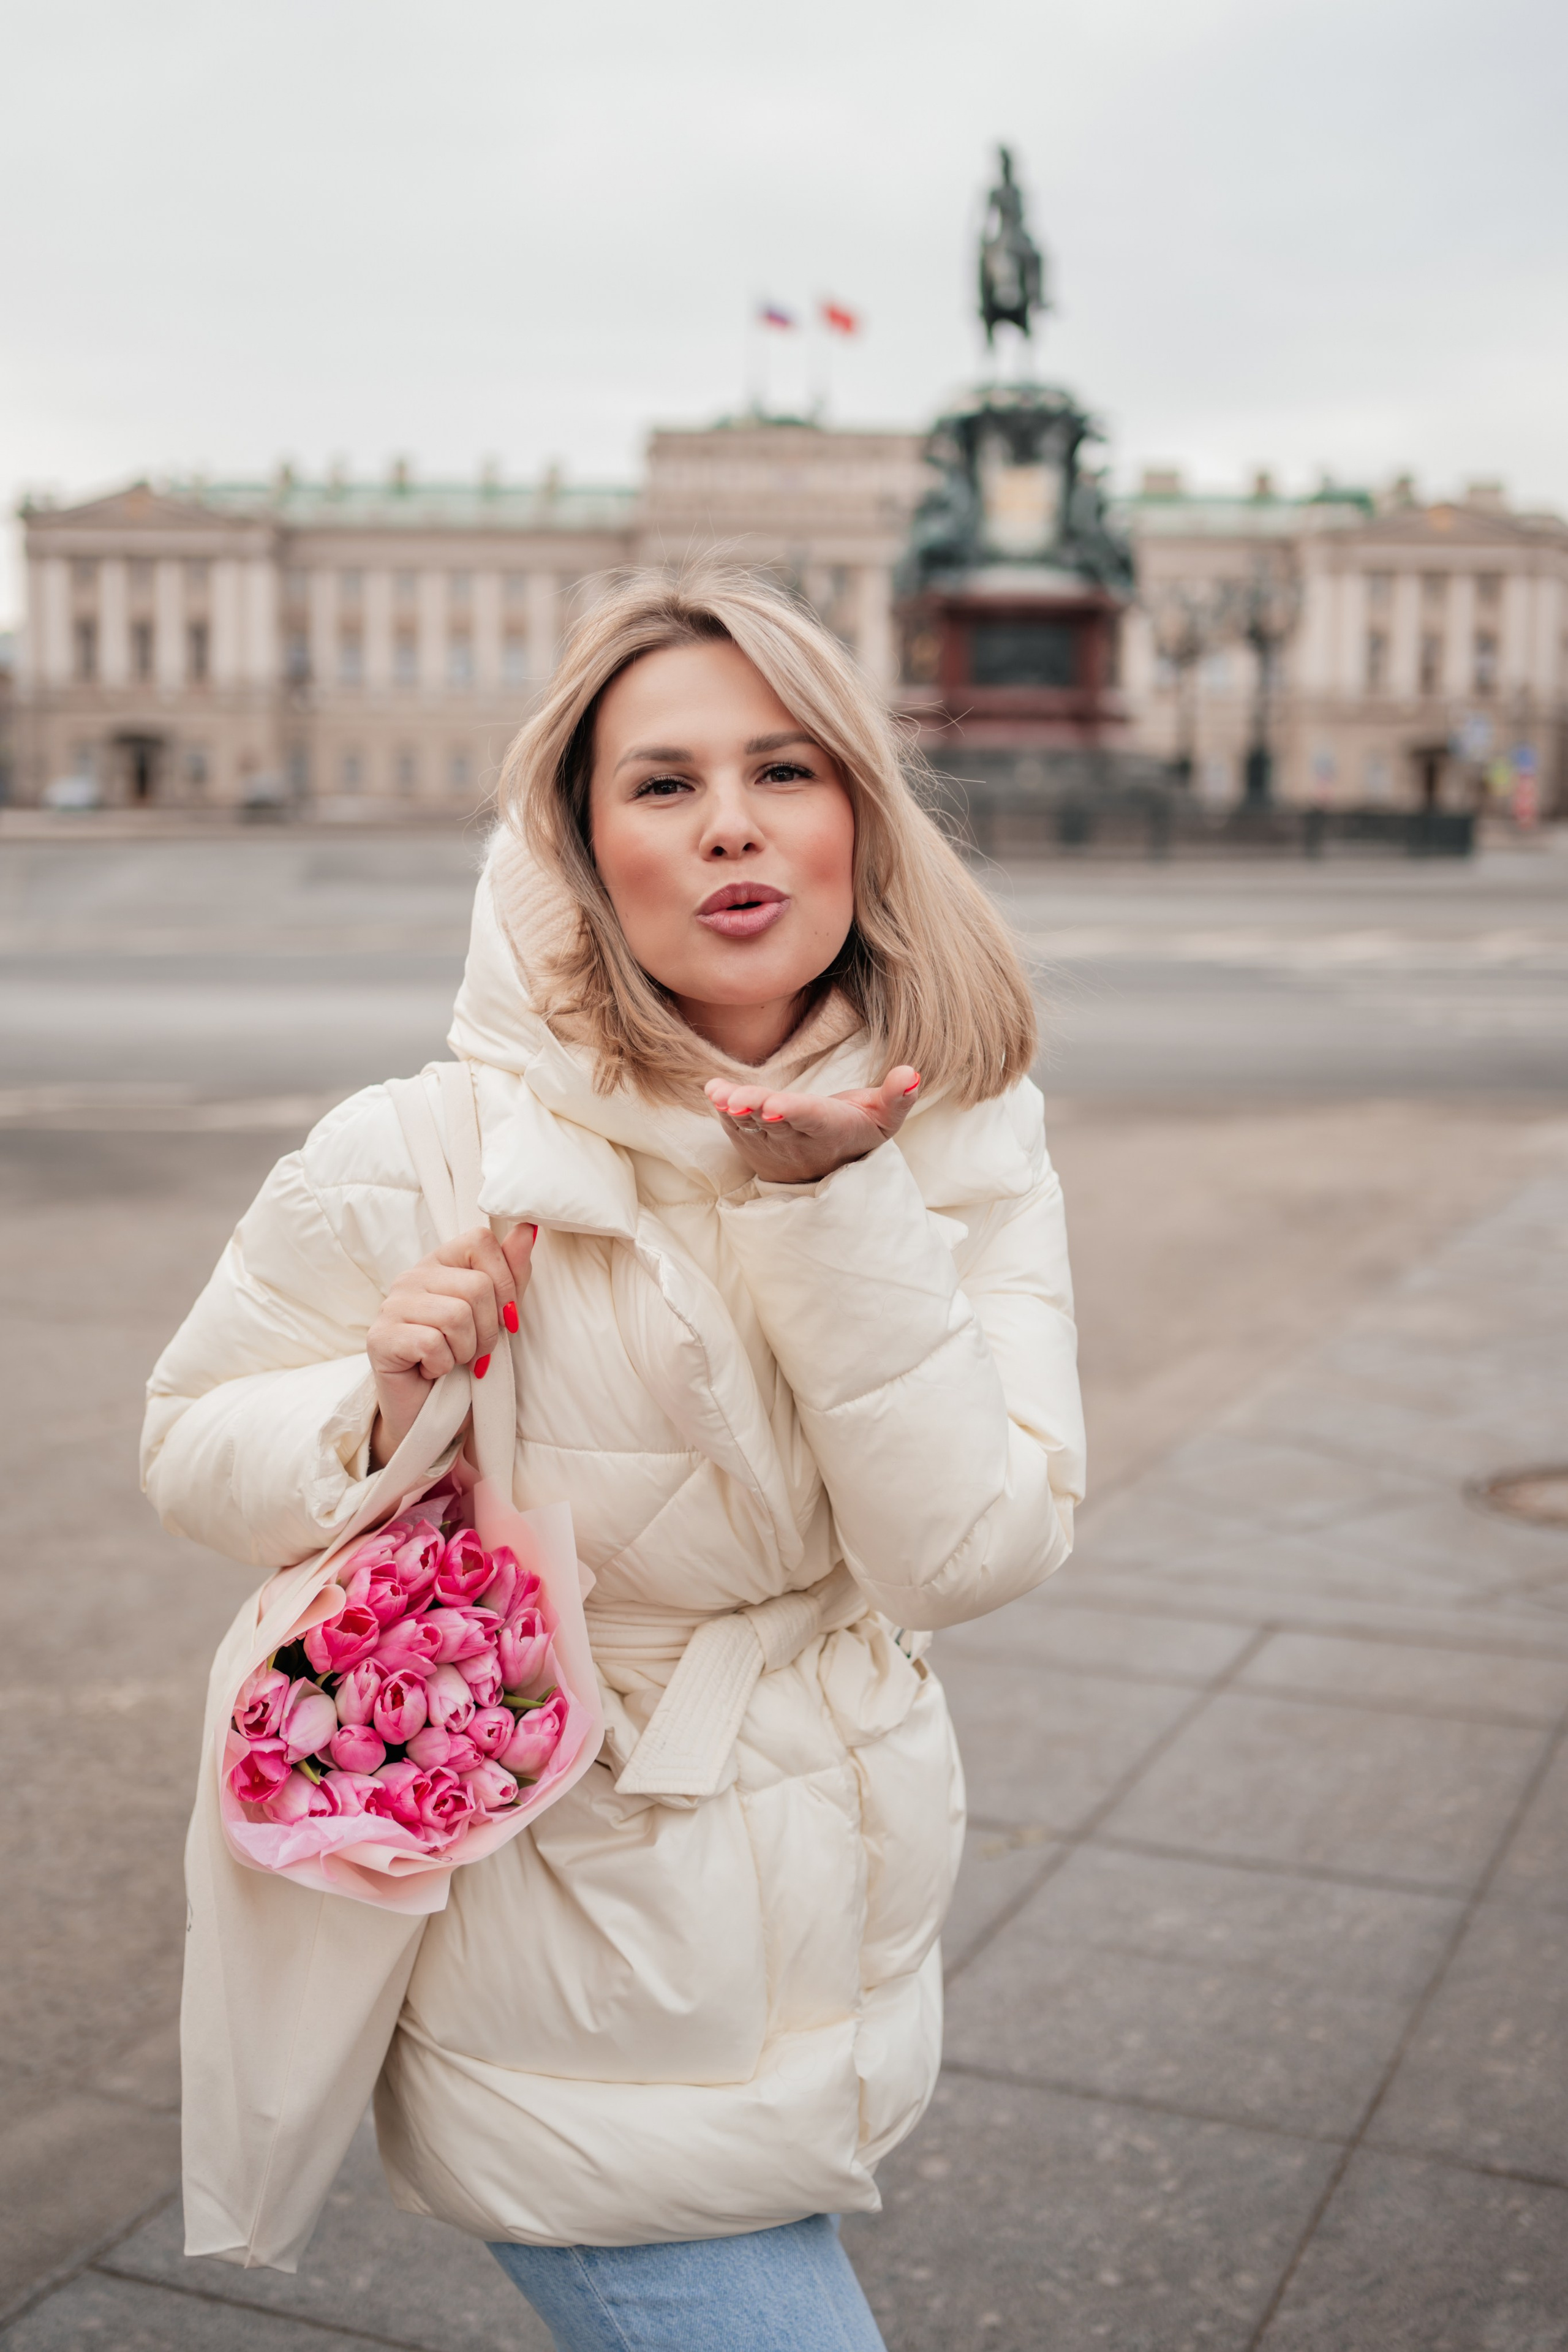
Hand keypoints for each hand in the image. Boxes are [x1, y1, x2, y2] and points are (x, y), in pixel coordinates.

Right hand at [367, 1224, 535, 1465]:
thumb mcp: (497, 1315)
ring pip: (457, 1315)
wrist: (433, 1415)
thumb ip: (511, 1272)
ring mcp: (391, 1305)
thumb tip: (527, 1228)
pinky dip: (443, 1367)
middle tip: (474, 1351)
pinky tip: (431, 1371)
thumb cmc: (466, 1363)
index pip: (481, 1240)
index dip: (505, 1282)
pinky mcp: (380, 1338)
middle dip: (488, 1330)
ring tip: (452, 1360)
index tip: (504, 1318)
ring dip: (466, 1351)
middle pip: (477, 1286)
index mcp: (440, 1262)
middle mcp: (412, 1276)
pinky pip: (433, 1344)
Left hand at [704, 1067, 920, 1185]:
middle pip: (775, 1120)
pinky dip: (723, 1108)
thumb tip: (911, 1073)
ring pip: (750, 1124)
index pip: (811, 1118)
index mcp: (829, 1128)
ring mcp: (771, 1142)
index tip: (775, 1105)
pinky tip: (713, 1090)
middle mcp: (797, 1139)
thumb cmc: (856, 1132)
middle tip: (737, 1099)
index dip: (794, 1112)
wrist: (826, 1170)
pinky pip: (735, 1126)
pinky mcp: (752, 1141)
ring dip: (734, 1109)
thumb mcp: (884, 1118)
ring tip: (719, 1093)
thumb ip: (897, 1096)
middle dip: (757, 1107)